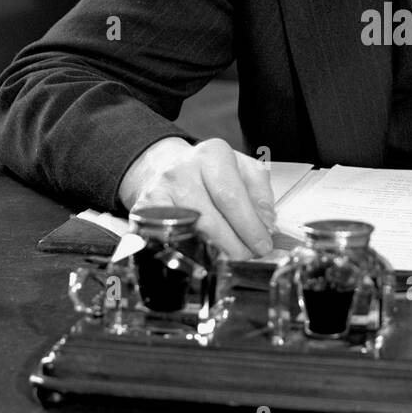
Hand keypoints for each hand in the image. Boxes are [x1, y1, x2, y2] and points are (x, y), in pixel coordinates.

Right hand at [118, 137, 274, 258]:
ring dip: (216, 252)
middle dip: (235, 245)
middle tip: (249, 256)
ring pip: (190, 232)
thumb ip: (261, 193)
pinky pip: (168, 239)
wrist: (169, 166)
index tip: (263, 244)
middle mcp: (182, 169)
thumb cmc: (211, 173)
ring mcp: (160, 190)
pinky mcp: (144, 210)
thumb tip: (266, 223)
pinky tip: (203, 256)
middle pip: (210, 218)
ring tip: (232, 258)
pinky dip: (188, 251)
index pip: (231, 196)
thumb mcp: (243, 170)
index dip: (249, 226)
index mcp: (213, 155)